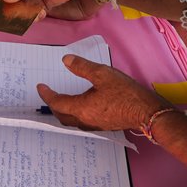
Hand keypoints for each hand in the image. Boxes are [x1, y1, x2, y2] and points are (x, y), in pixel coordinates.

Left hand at [38, 55, 167, 130]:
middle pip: (62, 116)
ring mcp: (95, 125)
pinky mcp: (104, 126)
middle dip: (53, 106)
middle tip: (49, 94)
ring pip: (72, 121)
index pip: (58, 103)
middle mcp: (85, 120)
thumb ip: (82, 67)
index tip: (40, 86)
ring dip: (63, 112)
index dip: (47, 94)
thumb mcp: (102, 74)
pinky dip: (74, 115)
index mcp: (82, 108)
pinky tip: (80, 107)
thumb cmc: (125, 92)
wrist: (146, 112)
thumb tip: (65, 60)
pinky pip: (82, 122)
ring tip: (61, 101)